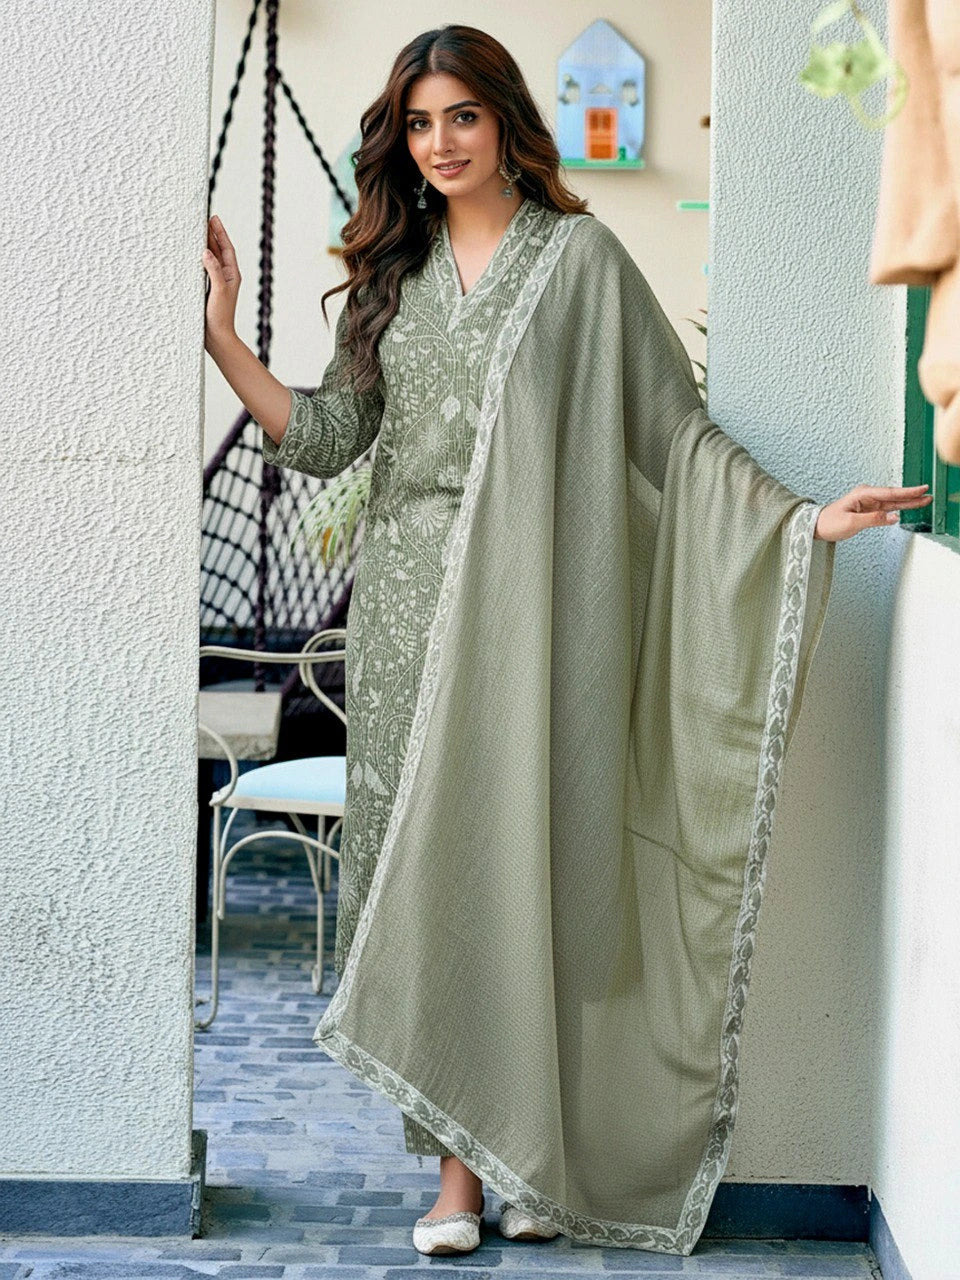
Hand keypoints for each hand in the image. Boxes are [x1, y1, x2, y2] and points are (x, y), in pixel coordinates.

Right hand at [202, 214, 240, 349]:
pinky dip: (198, 259)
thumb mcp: (219, 292)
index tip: (214, 218)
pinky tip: (191, 255)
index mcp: (232, 275)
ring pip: (211, 259)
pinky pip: (203, 269)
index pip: (227, 248)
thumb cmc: (221, 317)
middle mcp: (225, 277)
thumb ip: (214, 271)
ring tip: (197, 231)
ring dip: (205, 245)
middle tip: (204, 219)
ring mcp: (216, 283)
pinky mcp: (207, 290)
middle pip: (219, 250)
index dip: (220, 233)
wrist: (217, 338)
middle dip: (212, 234)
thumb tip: (207, 251)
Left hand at [813, 483, 932, 540]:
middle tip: (928, 494)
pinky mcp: (869, 510)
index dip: (907, 492)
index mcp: (862, 494)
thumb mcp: (851, 523)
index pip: (889, 493)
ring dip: (908, 501)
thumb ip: (873, 520)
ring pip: (893, 501)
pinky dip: (899, 508)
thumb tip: (893, 517)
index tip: (922, 489)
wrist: (817, 526)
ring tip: (924, 500)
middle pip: (894, 495)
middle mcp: (867, 496)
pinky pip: (887, 508)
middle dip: (912, 495)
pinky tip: (909, 507)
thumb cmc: (829, 522)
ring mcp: (869, 502)